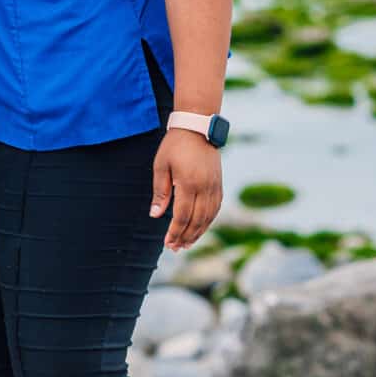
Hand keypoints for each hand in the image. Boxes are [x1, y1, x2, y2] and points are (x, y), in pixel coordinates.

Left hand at [149, 128, 222, 251]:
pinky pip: (216, 208)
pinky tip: (200, 228)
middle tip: (175, 248)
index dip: (175, 232)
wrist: (197, 128)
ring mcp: (214, 186)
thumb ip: (160, 192)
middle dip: (185, 236)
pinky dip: (208, 221)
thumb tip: (156, 215)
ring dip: (198, 233)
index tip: (167, 243)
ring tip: (187, 244)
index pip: (182, 216)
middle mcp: (205, 187)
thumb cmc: (174, 146)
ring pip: (209, 217)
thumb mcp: (161, 166)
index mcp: (189, 183)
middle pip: (197, 220)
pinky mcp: (219, 184)